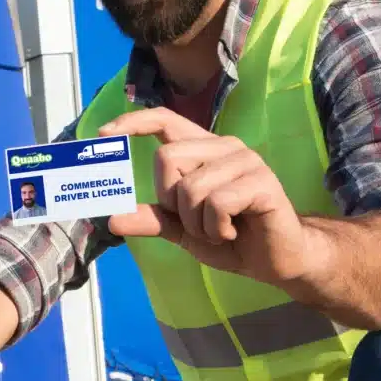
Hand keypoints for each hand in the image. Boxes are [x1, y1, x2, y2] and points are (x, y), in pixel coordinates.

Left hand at [98, 107, 316, 287]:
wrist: (277, 260)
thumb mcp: (183, 231)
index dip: (134, 123)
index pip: (165, 120)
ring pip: (190, 188)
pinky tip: (232, 232)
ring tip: (218, 231)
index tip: (103, 134)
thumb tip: (112, 219)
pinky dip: (215, 229)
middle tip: (195, 222)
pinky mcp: (262, 181)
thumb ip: (152, 219)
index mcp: (204, 149)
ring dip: (196, 224)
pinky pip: (216, 204)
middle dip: (172, 201)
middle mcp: (224, 147)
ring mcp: (246, 161)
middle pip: (167, 159)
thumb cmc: (232, 238)